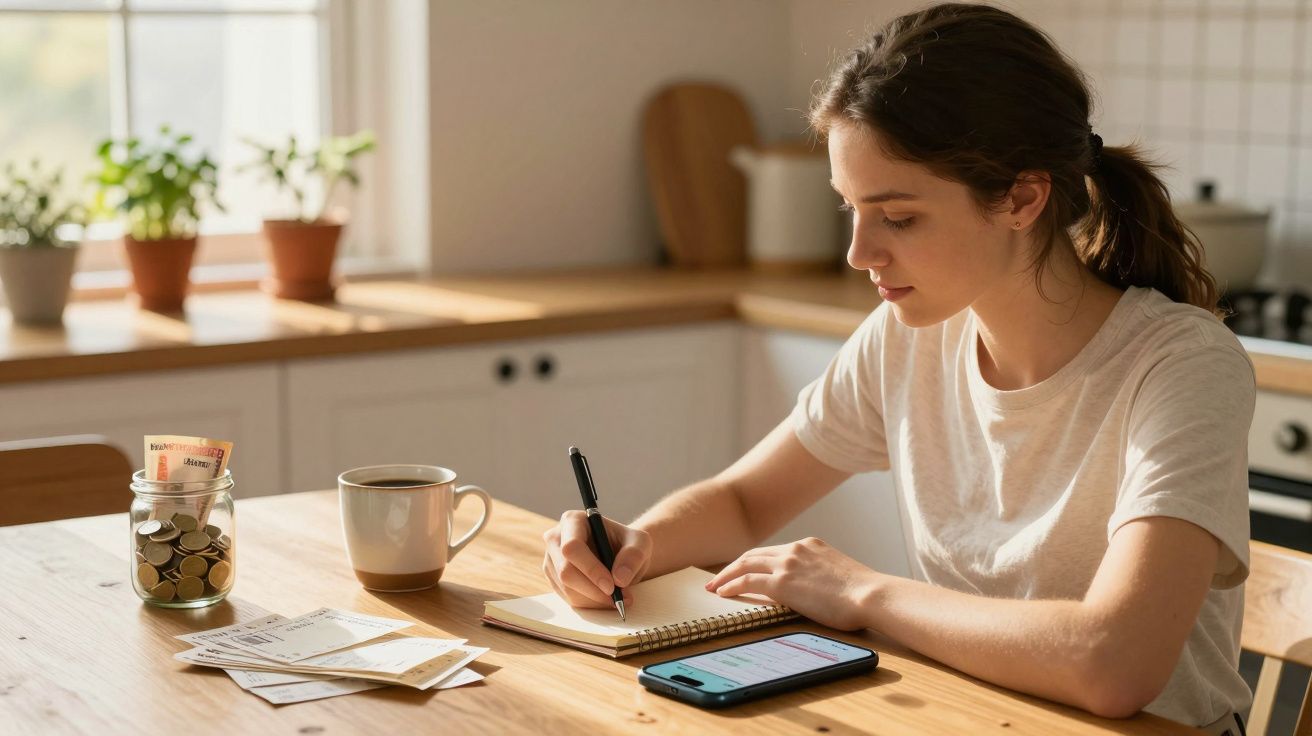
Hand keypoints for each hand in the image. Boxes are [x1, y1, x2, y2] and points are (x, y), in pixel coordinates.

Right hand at [542, 511, 651, 609]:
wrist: (620, 555)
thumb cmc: (627, 544)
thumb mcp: (640, 543)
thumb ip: (634, 555)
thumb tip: (619, 578)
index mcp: (573, 521)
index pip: (572, 547)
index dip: (590, 569)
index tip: (612, 586)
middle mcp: (555, 539)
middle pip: (565, 571)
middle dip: (594, 590)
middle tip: (619, 598)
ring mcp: (552, 560)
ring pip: (567, 588)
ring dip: (595, 599)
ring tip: (619, 598)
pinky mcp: (554, 579)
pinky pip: (569, 598)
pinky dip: (591, 604)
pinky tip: (606, 598)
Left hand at [705, 537, 879, 630]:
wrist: (871, 595)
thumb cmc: (862, 594)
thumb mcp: (837, 575)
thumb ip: (818, 575)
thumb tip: (809, 590)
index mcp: (810, 545)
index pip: (774, 552)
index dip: (755, 562)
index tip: (744, 570)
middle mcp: (796, 549)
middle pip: (754, 554)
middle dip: (733, 566)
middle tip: (719, 578)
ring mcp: (787, 563)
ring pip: (745, 564)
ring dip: (726, 575)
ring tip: (714, 586)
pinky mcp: (782, 582)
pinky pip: (748, 581)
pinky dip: (732, 585)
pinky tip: (723, 593)